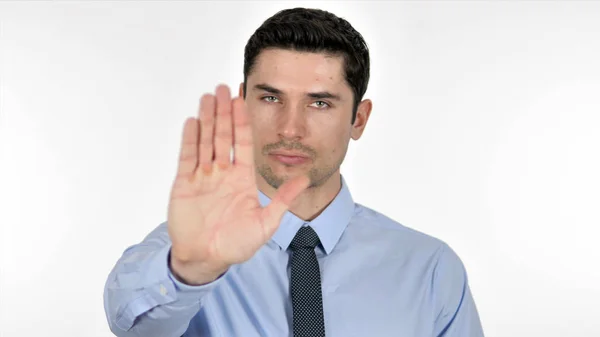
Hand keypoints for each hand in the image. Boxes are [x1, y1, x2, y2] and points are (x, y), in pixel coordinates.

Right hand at [167, 84, 308, 284]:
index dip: (243, 121)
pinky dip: (189, 139)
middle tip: (224, 87)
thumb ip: (283, 200)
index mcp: (242, 179)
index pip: (244, 143)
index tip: (243, 101)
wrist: (206, 259)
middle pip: (223, 135)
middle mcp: (223, 173)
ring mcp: (203, 177)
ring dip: (207, 119)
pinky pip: (187, 157)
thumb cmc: (236, 245)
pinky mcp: (184, 184)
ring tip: (208, 97)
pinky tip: (192, 121)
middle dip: (224, 112)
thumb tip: (305, 179)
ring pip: (205, 141)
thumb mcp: (266, 223)